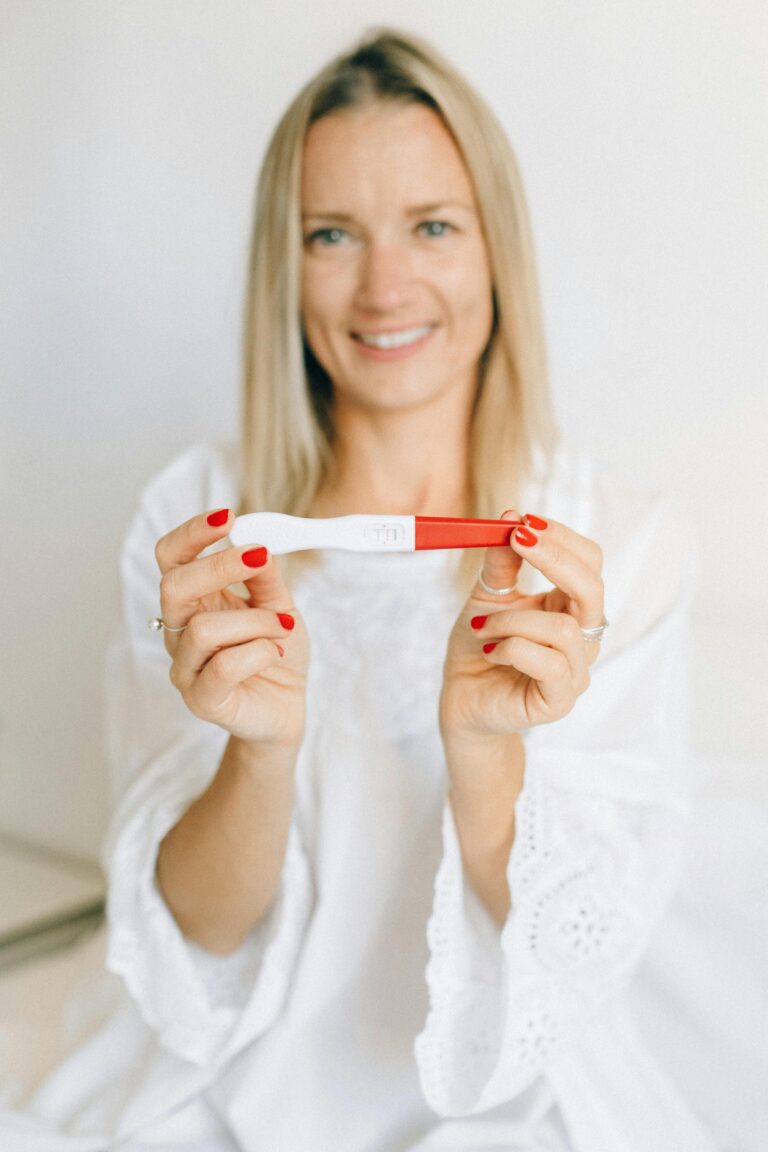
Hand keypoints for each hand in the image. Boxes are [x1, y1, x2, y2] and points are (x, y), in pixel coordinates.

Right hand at [154, 509, 308, 747]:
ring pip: (205, 629)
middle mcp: (180, 631)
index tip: (227, 517)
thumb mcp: (279, 604)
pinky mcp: (202, 700)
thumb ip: (266, 577)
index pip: (171, 558)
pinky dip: (258, 652)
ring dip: (256, 621)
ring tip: (283, 629)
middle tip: (260, 560)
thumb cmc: (274, 651)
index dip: (191, 534)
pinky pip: (223, 668)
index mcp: (194, 601)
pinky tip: (274, 653)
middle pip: (173, 586)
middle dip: (220, 567)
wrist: (286, 706)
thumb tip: (256, 544)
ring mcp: (186, 668)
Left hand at [439, 510, 604, 740]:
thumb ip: (502, 561)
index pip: (589, 562)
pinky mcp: (560, 700)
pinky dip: (511, 648)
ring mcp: (576, 671)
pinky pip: (549, 663)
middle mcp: (582, 636)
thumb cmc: (479, 645)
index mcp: (570, 605)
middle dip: (554, 559)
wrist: (460, 697)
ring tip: (481, 628)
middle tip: (517, 539)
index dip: (561, 538)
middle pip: (593, 588)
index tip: (524, 521)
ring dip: (512, 620)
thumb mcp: (487, 595)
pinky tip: (490, 650)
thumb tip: (512, 517)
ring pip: (562, 628)